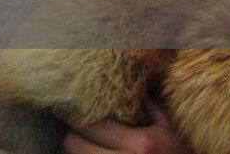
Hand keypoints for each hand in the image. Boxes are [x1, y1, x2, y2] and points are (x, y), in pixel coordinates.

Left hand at [63, 102, 187, 153]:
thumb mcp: (169, 130)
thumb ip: (147, 105)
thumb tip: (122, 82)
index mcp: (140, 145)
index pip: (88, 124)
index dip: (70, 114)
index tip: (60, 103)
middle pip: (73, 145)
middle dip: (73, 133)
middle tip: (77, 125)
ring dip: (78, 148)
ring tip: (86, 140)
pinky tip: (94, 149)